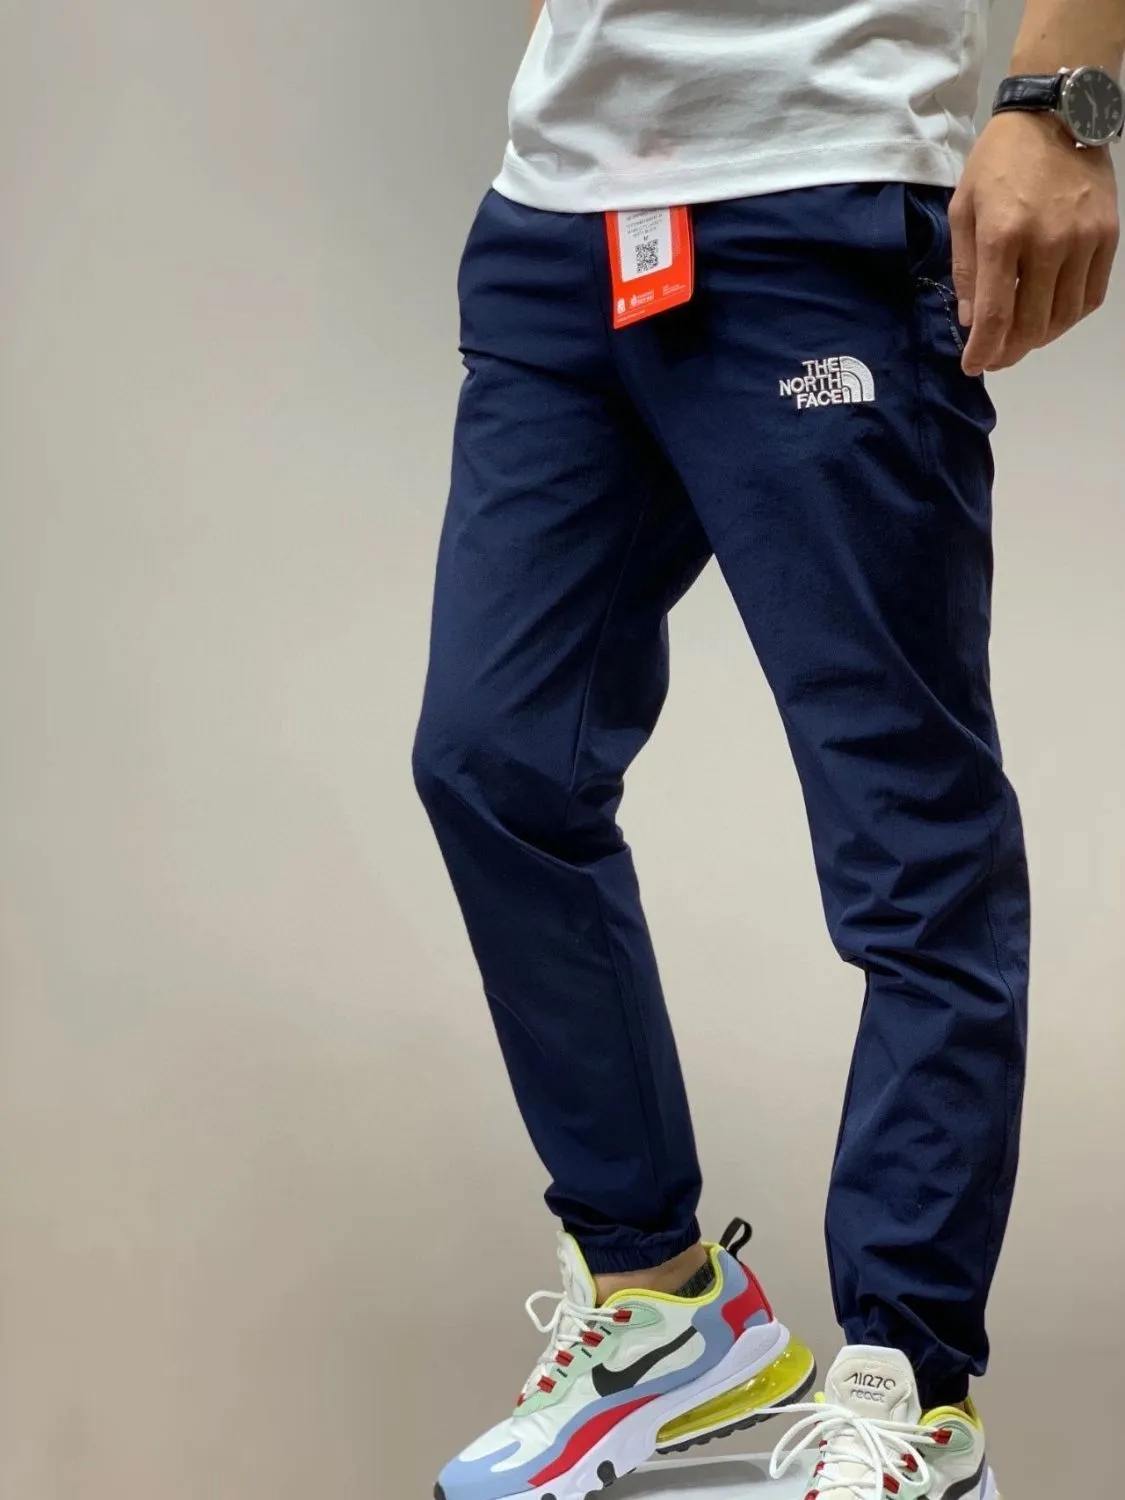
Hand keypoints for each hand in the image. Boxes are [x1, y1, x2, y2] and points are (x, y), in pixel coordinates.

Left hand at [950, 111, 1119, 376]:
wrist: (1056, 114)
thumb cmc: (998, 161)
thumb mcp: (964, 209)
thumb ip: (965, 269)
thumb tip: (972, 321)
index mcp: (1003, 235)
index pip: (996, 316)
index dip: (984, 352)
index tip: (973, 367)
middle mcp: (1047, 242)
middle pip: (1031, 325)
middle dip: (1008, 352)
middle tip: (995, 357)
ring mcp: (1083, 240)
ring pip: (1063, 317)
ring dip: (1038, 338)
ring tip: (1020, 338)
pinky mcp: (1107, 236)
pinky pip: (1090, 296)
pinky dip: (1068, 316)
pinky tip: (1050, 315)